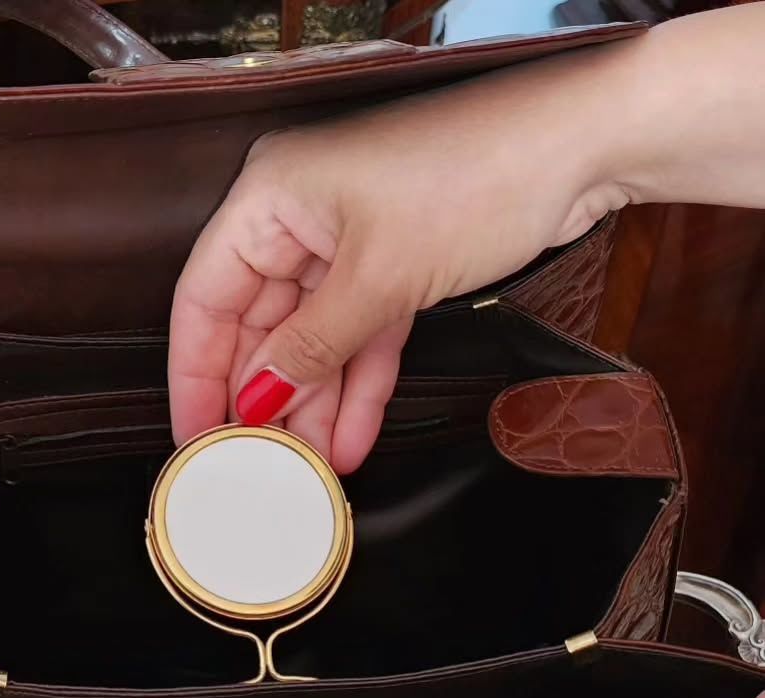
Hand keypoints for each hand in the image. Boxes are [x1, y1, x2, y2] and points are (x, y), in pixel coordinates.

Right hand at [168, 40, 637, 472]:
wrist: (583, 146)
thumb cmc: (475, 176)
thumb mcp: (378, 277)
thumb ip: (311, 347)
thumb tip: (258, 402)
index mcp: (270, 198)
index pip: (205, 299)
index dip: (196, 374)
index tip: (197, 436)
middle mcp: (299, 219)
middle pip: (258, 326)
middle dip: (264, 400)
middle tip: (256, 464)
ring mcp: (347, 243)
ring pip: (312, 339)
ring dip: (313, 404)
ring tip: (307, 470)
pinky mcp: (393, 264)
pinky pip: (360, 335)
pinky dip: (358, 383)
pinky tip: (350, 438)